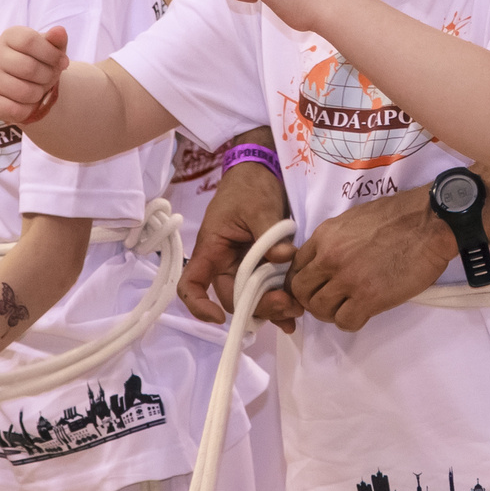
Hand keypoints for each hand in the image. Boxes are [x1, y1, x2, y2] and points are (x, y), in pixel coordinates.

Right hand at [0, 24, 67, 124]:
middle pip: (29, 68)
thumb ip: (57, 40)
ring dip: (39, 94)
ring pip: (24, 92)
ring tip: (38, 89)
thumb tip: (59, 32)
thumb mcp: (52, 48)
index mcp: (10, 36)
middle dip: (48, 76)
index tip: (63, 62)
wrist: (28, 83)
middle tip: (50, 77)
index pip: (29, 40)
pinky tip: (27, 102)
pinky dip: (28, 109)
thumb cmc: (41, 61)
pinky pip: (15, 110)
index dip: (51, 54)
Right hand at [179, 157, 301, 332]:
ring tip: (298, 310)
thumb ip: (270, 235)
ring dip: (273, 309)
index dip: (198, 305)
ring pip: (253, 299)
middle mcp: (224, 264)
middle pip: (232, 298)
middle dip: (258, 307)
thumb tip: (283, 258)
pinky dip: (281, 302)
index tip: (219, 318)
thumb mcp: (259, 207)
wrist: (264, 172)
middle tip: (288, 306)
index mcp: (212, 250)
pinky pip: (268, 290)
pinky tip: (297, 312)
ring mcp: (245, 267)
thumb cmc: (250, 187)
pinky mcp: (263, 266)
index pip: (191, 284)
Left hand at [288, 187, 458, 329]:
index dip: (304, 282)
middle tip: (332, 301)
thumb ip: (334, 241)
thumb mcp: (353, 220)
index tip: (317, 287)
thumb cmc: (399, 216)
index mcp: (324, 236)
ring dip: (332, 313)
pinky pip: (345, 321)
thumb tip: (326, 259)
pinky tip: (364, 312)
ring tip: (349, 307)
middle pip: (300, 292)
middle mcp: (329, 257)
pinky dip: (351, 321)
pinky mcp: (368, 297)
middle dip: (312, 300)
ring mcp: (347, 279)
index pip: (295, 268)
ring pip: (319, 310)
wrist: (430, 222)